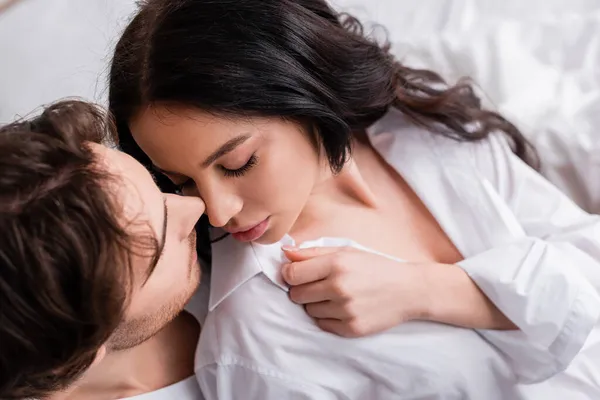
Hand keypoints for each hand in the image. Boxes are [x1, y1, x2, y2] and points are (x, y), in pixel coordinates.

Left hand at [281, 246, 430, 337]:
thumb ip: (312, 252)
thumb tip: (284, 252)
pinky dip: (328, 317)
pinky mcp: (351, 329)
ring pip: (308, 311)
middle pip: (296, 295)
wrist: (408, 290)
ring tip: (335, 296)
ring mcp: (345, 310)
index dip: (289, 274)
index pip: (292, 274)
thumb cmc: (374, 267)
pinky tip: (343, 307)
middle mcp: (339, 287)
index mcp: (336, 264)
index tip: (296, 274)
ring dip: (316, 304)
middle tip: (318, 285)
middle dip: (302, 290)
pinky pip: (322, 324)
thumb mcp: (346, 251)